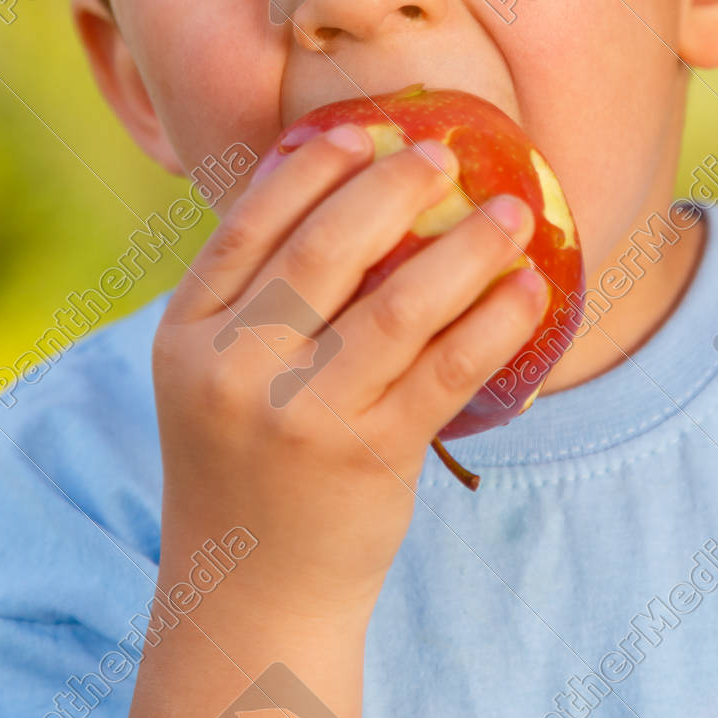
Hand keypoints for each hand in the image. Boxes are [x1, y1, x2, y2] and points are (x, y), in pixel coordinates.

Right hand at [152, 122, 543, 619]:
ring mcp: (303, 415)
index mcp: (186, 335)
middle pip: (325, 248)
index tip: (362, 130)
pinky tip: (530, 287)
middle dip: (392, 188)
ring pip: (399, 303)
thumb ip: (253, 294)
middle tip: (443, 154)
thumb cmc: (246, 458)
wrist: (253, 587)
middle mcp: (234, 369)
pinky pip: (448, 368)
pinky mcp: (371, 456)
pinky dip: (497, 319)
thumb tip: (340, 183)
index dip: (309, 167)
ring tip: (512, 210)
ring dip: (466, 246)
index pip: (248, 225)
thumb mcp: (213, 373)